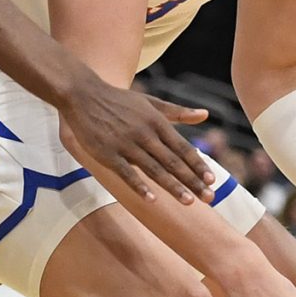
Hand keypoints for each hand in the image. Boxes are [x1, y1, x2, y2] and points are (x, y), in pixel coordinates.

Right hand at [59, 76, 212, 201]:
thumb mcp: (151, 102)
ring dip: (173, 187)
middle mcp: (145, 133)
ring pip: (154, 169)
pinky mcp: (107, 154)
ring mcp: (126, 144)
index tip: (212, 180)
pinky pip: (126, 173)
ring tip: (189, 201)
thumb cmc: (120, 101)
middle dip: (193, 181)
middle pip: (173, 162)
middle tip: (209, 198)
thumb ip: (178, 112)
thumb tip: (205, 115)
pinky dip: (139, 186)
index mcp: (157, 122)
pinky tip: (152, 199)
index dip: (198, 165)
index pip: (183, 148)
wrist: (83, 95)